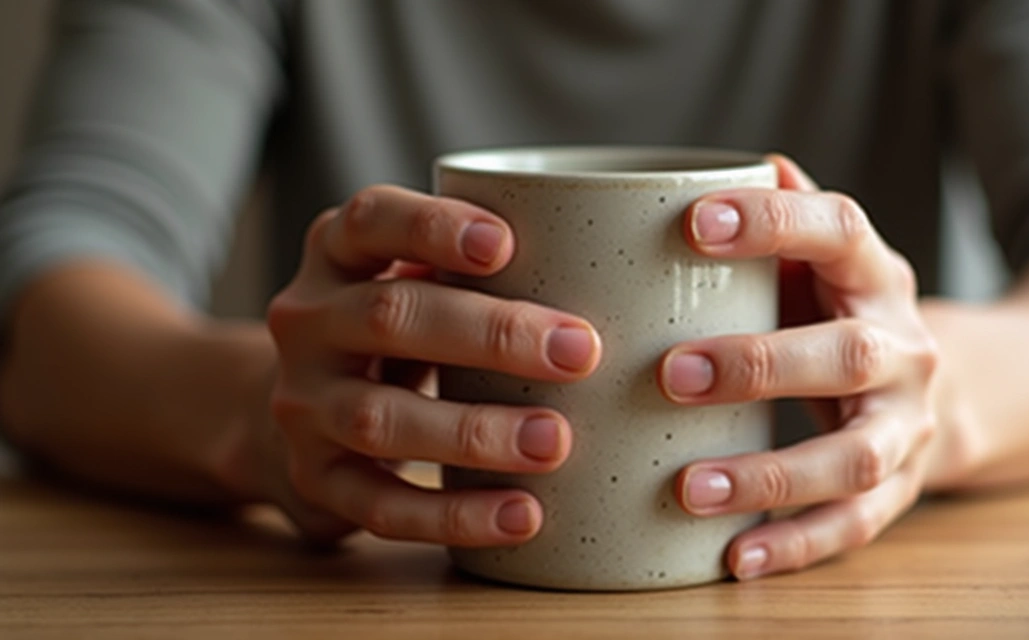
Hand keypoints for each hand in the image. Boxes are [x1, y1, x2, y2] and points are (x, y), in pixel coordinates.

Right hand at [262, 185, 600, 544]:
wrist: (291, 412)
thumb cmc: (398, 330)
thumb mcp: (418, 279)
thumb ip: (482, 270)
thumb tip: (624, 278)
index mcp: (337, 254)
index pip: (370, 219)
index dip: (432, 227)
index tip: (506, 243)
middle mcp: (309, 322)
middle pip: (390, 317)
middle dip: (491, 334)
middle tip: (581, 352)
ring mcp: (304, 405)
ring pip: (381, 419)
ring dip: (475, 431)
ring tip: (556, 442)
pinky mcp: (316, 480)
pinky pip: (381, 506)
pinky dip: (455, 515)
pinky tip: (522, 516)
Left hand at [659, 156, 939, 579]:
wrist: (938, 385)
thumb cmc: (841, 309)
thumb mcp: (824, 258)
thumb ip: (788, 219)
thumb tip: (755, 163)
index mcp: (877, 274)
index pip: (840, 230)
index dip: (774, 224)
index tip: (695, 222)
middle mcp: (902, 349)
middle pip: (847, 355)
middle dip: (761, 366)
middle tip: (673, 375)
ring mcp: (905, 426)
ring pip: (852, 458)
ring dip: (772, 476)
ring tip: (691, 488)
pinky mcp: (897, 490)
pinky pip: (853, 525)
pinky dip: (796, 546)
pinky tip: (735, 559)